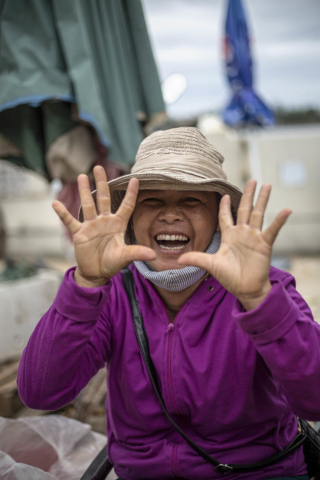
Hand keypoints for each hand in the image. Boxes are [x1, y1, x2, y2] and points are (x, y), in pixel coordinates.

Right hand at [52, 166, 155, 286]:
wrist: (96, 273)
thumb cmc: (112, 263)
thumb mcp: (125, 257)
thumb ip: (137, 253)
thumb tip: (153, 255)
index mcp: (118, 224)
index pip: (126, 206)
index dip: (131, 193)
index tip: (135, 179)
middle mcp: (104, 221)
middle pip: (103, 198)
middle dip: (101, 183)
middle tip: (99, 167)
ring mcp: (91, 225)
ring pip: (88, 205)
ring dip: (84, 191)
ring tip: (82, 176)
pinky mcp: (79, 233)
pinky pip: (70, 221)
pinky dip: (63, 213)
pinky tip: (55, 203)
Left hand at [178, 180, 290, 310]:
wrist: (245, 289)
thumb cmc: (229, 277)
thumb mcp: (210, 265)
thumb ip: (196, 259)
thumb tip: (178, 260)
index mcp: (229, 236)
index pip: (226, 217)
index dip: (225, 206)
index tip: (225, 194)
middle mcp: (242, 233)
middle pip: (245, 209)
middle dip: (247, 194)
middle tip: (252, 180)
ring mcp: (254, 237)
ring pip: (259, 214)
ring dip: (262, 200)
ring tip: (267, 185)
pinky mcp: (264, 244)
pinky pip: (272, 229)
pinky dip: (280, 220)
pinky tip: (287, 210)